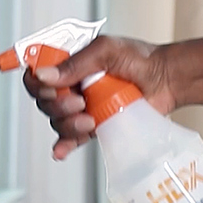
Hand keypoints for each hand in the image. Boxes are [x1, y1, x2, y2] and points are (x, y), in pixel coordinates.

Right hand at [22, 36, 176, 159]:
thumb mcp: (105, 51)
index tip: (50, 87)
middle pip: (44, 102)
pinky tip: (61, 151)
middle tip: (79, 102)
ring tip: (90, 119)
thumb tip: (45, 75)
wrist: (166, 80)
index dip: (37, 83)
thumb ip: (74, 63)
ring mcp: (82, 106)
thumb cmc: (139, 58)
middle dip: (57, 106)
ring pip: (57, 121)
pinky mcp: (94, 125)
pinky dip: (64, 145)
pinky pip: (72, 138)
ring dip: (68, 124)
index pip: (37, 74)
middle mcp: (71, 85)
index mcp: (69, 64)